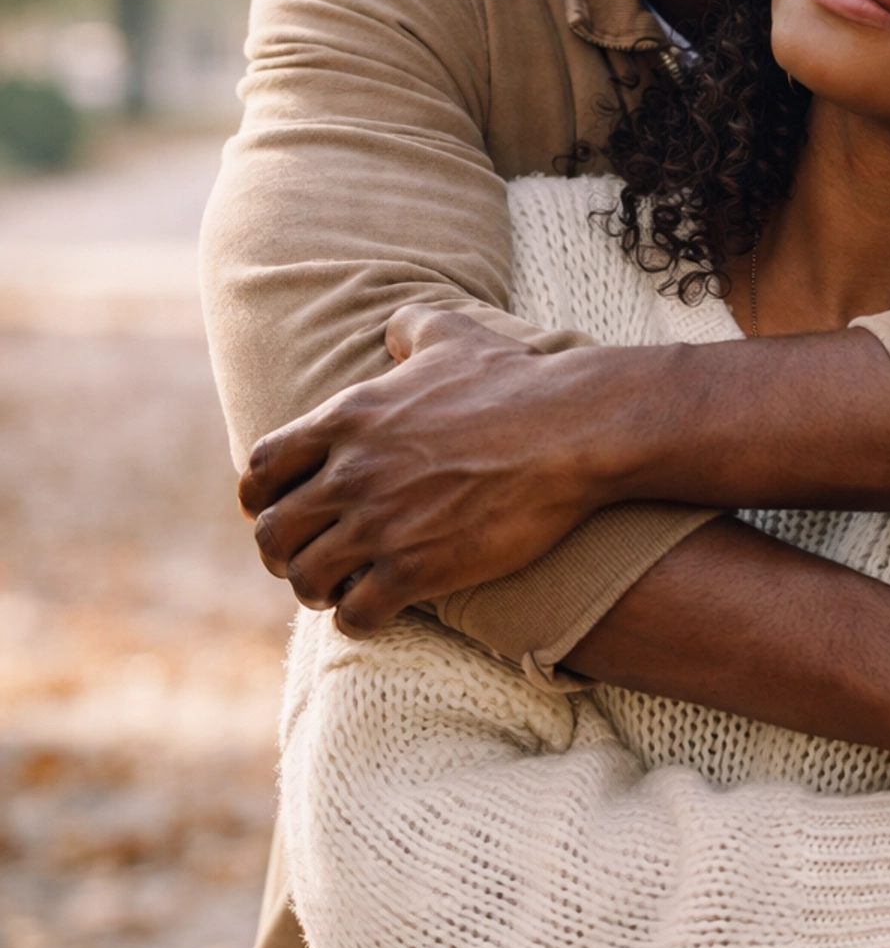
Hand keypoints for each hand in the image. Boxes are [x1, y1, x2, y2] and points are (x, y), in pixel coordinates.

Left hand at [239, 307, 615, 622]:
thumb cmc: (517, 380)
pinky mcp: (417, 569)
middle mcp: (350, 473)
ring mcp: (380, 525)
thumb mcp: (452, 334)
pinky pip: (355, 613)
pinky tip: (373, 613)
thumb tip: (393, 328)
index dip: (260, 497)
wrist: (572, 430)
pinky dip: (356, 620)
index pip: (260, 468)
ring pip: (305, 578)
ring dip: (315, 590)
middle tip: (305, 560)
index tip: (277, 510)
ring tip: (338, 592)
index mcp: (346, 419)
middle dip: (281, 553)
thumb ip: (408, 327)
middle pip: (271, 532)